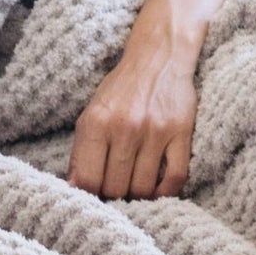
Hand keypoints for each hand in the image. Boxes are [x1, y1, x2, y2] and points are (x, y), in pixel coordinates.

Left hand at [66, 33, 198, 200]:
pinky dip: (166, 193)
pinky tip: (158, 190)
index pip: (88, 180)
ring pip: (144, 188)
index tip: (94, 195)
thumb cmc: (121, 91)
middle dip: (114, 195)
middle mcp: (125, 128)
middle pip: (116, 188)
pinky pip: (175, 179)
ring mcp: (155, 132)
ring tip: (135, 187)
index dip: (89, 196)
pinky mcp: (181, 133)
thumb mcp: (91, 114)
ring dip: (138, 194)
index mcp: (97, 123)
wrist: (158, 59)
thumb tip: (74, 187)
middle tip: (117, 189)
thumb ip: (81, 151)